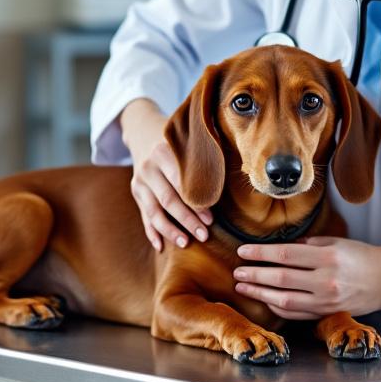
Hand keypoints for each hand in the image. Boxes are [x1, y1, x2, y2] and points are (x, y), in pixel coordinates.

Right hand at [120, 98, 212, 251]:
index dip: (197, 203)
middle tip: (204, 235)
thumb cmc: (180, 144)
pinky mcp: (136, 193)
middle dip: (186, 220)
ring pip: (154, 212)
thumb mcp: (190, 142)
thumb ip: (208, 154)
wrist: (145, 134)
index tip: (211, 219)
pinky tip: (161, 247)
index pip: (181, 183)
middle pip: (168, 200)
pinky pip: (144, 217)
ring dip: (170, 230)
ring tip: (185, 243)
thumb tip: (243, 162)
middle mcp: (148, 167)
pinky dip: (152, 233)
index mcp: (164, 152)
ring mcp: (139, 182)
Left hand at [232, 237, 380, 319]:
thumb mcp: (336, 242)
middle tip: (237, 271)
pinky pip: (296, 313)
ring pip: (285, 300)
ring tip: (243, 286)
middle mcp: (326, 281)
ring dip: (260, 293)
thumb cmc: (360, 256)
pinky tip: (264, 298)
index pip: (286, 255)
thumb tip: (278, 248)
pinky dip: (276, 306)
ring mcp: (326, 301)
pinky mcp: (326, 313)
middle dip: (255, 275)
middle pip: (281, 278)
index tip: (243, 251)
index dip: (261, 254)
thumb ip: (307, 246)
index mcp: (329, 257)